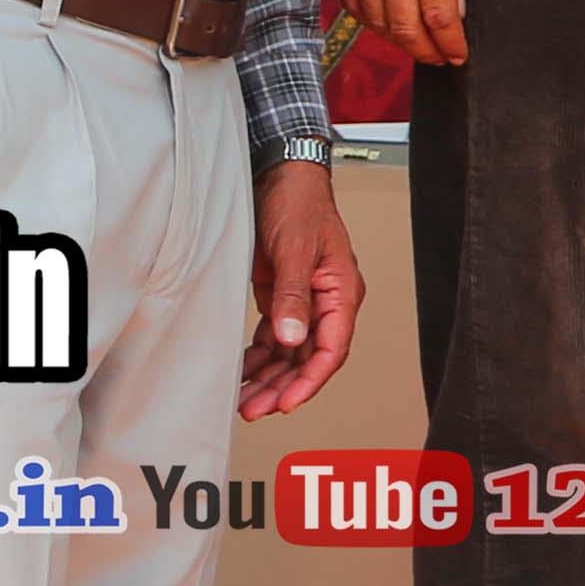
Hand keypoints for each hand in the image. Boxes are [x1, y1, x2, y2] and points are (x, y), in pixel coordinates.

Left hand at [243, 161, 362, 420]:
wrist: (280, 176)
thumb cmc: (298, 204)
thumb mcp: (296, 250)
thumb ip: (293, 296)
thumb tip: (291, 339)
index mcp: (341, 293)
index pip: (332, 349)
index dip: (310, 380)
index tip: (287, 403)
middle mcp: (326, 303)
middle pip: (309, 358)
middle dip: (283, 387)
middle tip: (255, 409)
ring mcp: (304, 301)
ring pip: (290, 352)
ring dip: (270, 377)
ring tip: (245, 400)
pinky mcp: (282, 296)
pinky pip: (273, 337)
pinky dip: (258, 356)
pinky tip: (242, 372)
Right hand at [325, 0, 466, 69]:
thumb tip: (457, 6)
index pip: (439, 17)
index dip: (450, 44)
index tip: (458, 53)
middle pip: (405, 29)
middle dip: (425, 52)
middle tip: (438, 57)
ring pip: (376, 21)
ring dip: (397, 41)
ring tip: (414, 43)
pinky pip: (351, 2)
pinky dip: (368, 20)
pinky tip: (382, 22)